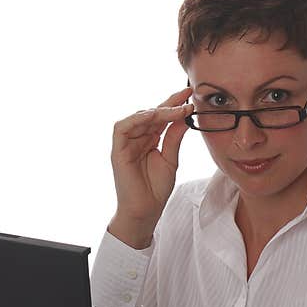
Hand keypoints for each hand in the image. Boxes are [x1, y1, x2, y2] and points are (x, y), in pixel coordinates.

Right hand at [108, 87, 193, 246]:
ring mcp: (126, 144)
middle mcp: (137, 139)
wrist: (146, 211)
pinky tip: (152, 116)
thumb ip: (174, 137)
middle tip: (185, 96)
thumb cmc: (156, 189)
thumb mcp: (171, 158)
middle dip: (168, 103)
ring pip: (137, 118)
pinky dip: (135, 119)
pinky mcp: (118, 151)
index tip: (189, 95)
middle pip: (150, 114)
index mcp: (149, 140)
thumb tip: (184, 116)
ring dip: (156, 111)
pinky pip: (122, 128)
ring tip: (173, 109)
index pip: (161, 118)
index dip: (173, 105)